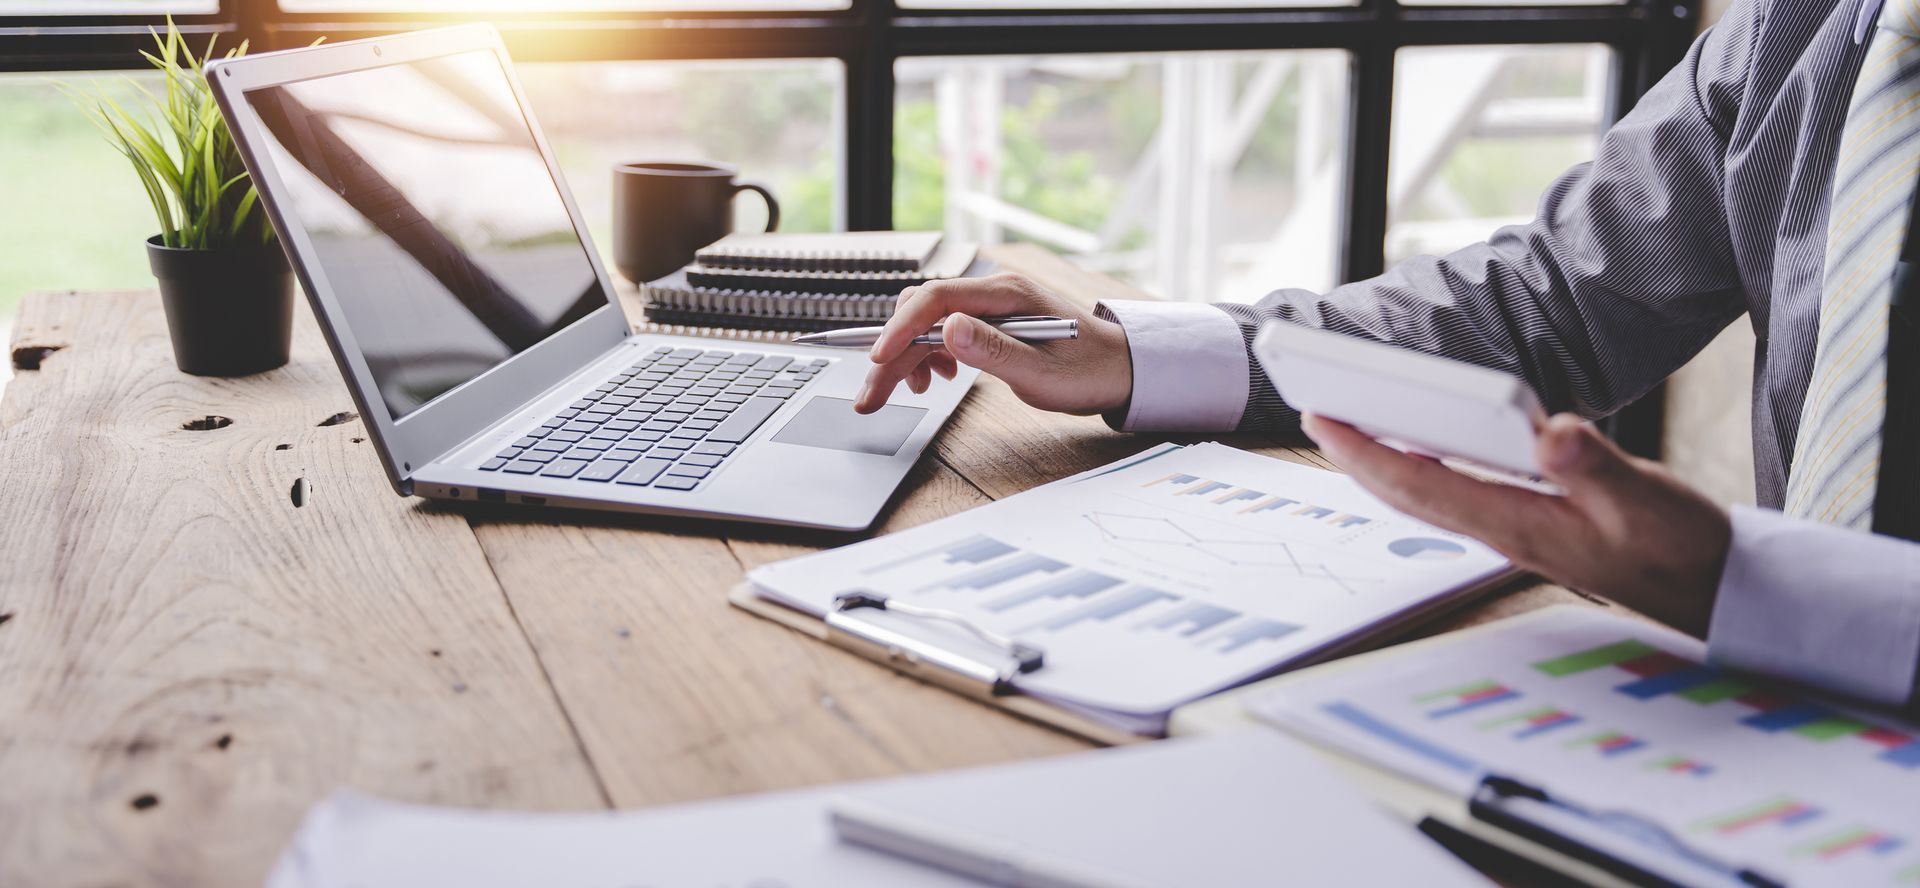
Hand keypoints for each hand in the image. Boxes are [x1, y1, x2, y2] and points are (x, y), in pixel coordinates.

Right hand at [853, 273, 1132, 415]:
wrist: (1119, 368)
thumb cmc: (1089, 371)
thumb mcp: (1042, 373)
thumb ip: (993, 351)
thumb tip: (948, 329)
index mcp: (1006, 293)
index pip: (936, 299)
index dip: (901, 328)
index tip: (879, 359)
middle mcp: (992, 291)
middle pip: (922, 313)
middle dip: (892, 354)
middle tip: (871, 397)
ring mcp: (989, 305)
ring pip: (926, 323)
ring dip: (906, 356)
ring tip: (908, 391)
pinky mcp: (988, 321)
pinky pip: (942, 330)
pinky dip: (926, 354)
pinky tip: (933, 377)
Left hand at [1302, 412, 1731, 634]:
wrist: (1713, 591)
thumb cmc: (1680, 547)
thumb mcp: (1645, 500)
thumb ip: (1595, 466)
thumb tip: (1548, 432)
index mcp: (1517, 523)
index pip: (1420, 482)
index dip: (1365, 452)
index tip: (1323, 417)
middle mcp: (1503, 531)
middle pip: (1409, 491)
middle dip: (1357, 454)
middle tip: (1315, 411)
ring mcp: (1514, 532)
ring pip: (1429, 495)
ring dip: (1385, 462)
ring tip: (1350, 426)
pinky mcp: (1531, 527)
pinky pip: (1458, 496)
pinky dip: (1426, 469)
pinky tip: (1423, 449)